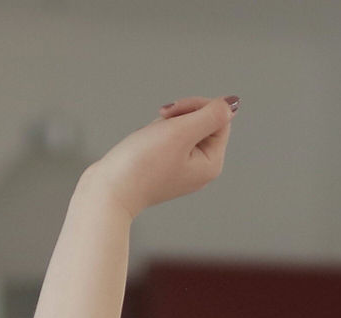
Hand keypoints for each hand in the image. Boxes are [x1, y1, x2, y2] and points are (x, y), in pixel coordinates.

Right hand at [83, 97, 235, 216]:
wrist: (107, 191)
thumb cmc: (141, 164)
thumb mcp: (181, 133)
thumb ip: (211, 115)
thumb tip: (233, 103)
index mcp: (211, 163)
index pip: (219, 118)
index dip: (197, 106)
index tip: (171, 112)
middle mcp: (201, 169)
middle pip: (202, 123)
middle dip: (179, 117)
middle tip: (158, 125)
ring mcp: (182, 169)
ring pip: (183, 128)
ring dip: (165, 125)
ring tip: (148, 139)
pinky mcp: (164, 168)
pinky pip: (168, 139)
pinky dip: (155, 134)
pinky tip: (143, 145)